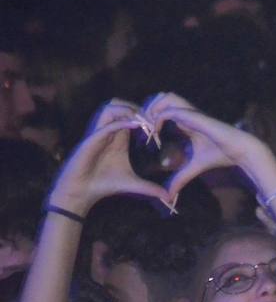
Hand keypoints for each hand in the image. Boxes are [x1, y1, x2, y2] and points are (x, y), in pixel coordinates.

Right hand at [50, 101, 170, 212]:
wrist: (81, 193)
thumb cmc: (104, 184)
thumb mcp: (133, 184)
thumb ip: (151, 188)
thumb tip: (168, 197)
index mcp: (119, 137)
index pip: (131, 114)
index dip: (147, 116)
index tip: (161, 127)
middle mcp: (109, 131)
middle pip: (121, 104)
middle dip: (139, 108)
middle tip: (154, 121)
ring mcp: (99, 133)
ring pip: (111, 107)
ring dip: (130, 111)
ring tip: (145, 123)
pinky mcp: (91, 139)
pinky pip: (106, 123)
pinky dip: (122, 122)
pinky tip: (136, 127)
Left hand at [142, 93, 265, 203]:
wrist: (238, 150)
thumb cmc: (220, 155)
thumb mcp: (194, 168)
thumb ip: (180, 178)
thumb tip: (170, 195)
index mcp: (186, 121)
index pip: (163, 110)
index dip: (151, 118)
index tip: (145, 135)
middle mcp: (187, 113)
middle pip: (161, 97)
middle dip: (148, 108)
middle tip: (143, 126)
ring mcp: (190, 113)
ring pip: (165, 97)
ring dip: (153, 109)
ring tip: (148, 125)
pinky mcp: (194, 116)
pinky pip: (170, 111)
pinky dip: (159, 118)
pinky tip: (157, 132)